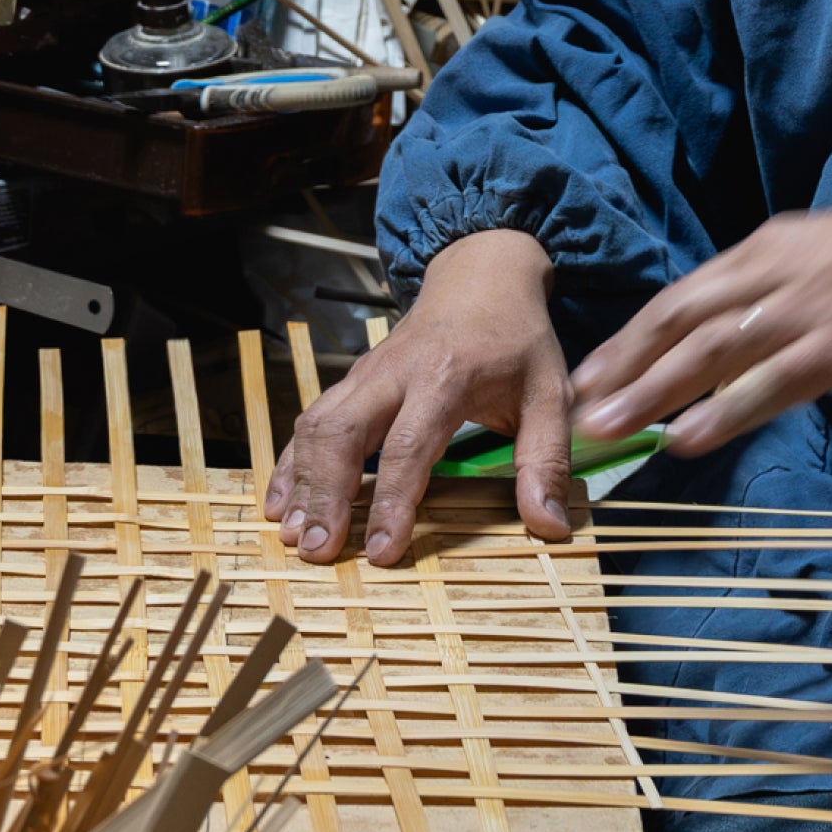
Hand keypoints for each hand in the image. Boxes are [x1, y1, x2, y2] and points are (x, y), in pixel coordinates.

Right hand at [265, 228, 572, 564]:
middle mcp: (393, 374)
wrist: (481, 279)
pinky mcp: (352, 381)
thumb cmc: (517, 340)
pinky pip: (311, 420)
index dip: (392, 503)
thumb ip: (545, 460)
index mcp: (444, 377)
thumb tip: (549, 527)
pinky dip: (291, 462)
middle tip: (320, 552)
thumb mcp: (549, 394)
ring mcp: (365, 374)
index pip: (408, 446)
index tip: (382, 552)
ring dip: (302, 482)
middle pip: (342, 434)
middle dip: (325, 495)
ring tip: (296, 536)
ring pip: (317, 426)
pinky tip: (281, 503)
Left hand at [569, 183, 831, 457]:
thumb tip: (753, 352)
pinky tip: (686, 437)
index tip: (589, 374)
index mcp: (772, 249)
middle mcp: (776, 272)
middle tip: (574, 409)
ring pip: (710, 352)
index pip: (683, 297)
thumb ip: (790, 302)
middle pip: (679, 322)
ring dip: (652, 393)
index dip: (631, 339)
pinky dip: (723, 411)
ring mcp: (808, 308)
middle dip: (622, 368)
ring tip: (606, 429)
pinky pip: (769, 382)